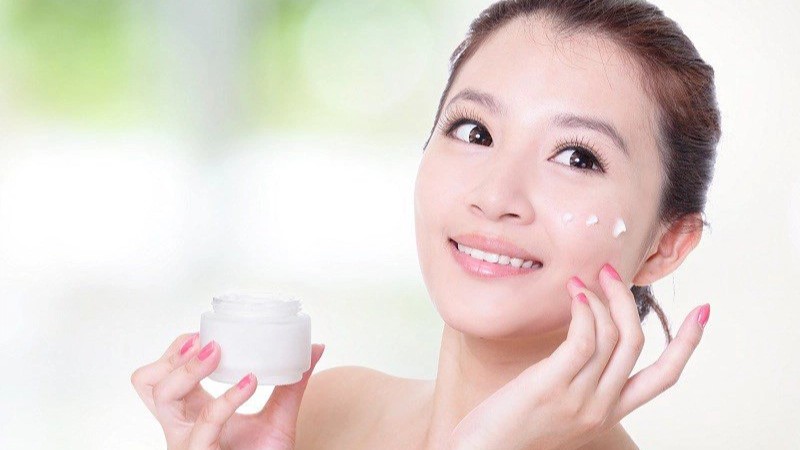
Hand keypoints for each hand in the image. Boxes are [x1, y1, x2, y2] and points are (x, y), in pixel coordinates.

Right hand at [131, 333, 324, 449]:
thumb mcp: (280, 416)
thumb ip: (293, 384)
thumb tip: (316, 347)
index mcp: (191, 412)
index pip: (160, 375)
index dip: (174, 350)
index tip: (205, 332)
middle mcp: (181, 426)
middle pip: (148, 382)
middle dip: (173, 354)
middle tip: (207, 341)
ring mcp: (186, 442)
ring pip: (162, 397)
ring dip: (188, 369)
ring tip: (218, 352)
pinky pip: (204, 422)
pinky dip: (226, 398)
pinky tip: (250, 382)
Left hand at [447, 263, 708, 449]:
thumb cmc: (514, 429)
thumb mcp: (561, 408)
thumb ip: (580, 380)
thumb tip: (584, 336)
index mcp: (610, 412)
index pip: (664, 377)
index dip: (687, 343)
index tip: (703, 312)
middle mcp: (602, 406)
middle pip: (637, 343)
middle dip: (628, 301)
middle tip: (611, 271)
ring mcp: (580, 398)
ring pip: (612, 337)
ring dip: (602, 298)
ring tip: (583, 277)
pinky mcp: (553, 386)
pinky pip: (583, 340)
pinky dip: (585, 311)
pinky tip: (575, 294)